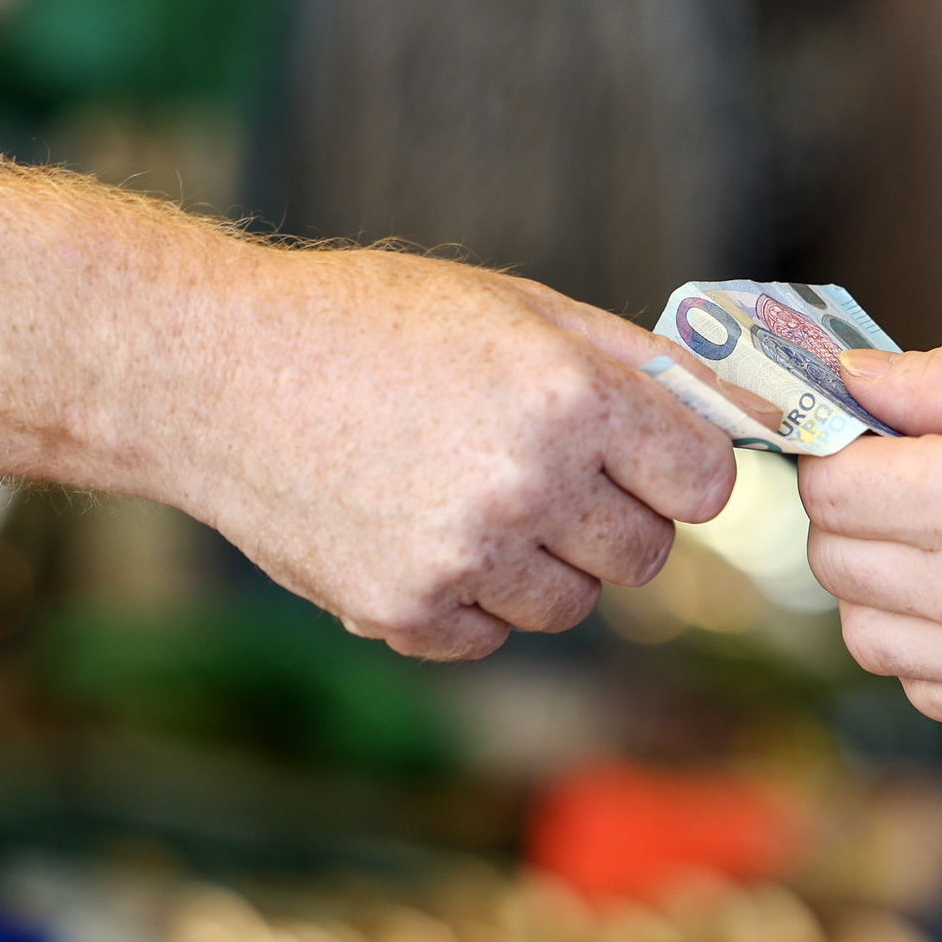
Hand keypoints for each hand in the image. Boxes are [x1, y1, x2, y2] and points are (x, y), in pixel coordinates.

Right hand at [167, 248, 733, 659]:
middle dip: (617, 521)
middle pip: (648, 557)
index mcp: (567, 396)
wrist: (212, 372)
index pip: (705, 482)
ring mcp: (463, 557)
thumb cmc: (369, 323)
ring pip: (572, 607)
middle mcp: (525, 484)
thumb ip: (629, 361)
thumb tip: (729, 410)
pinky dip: (470, 601)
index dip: (681, 470)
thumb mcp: (514, 305)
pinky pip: (490, 636)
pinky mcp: (404, 611)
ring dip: (543, 565)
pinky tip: (416, 530)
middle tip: (552, 475)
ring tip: (471, 496)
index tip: (649, 458)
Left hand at [794, 306, 941, 726]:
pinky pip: (929, 689)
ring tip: (938, 529)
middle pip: (835, 564)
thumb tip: (849, 383)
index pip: (829, 489)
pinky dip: (928, 642)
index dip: (836, 447)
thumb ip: (940, 375)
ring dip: (878, 580)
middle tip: (906, 468)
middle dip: (854, 507)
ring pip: (867, 638)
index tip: (866, 429)